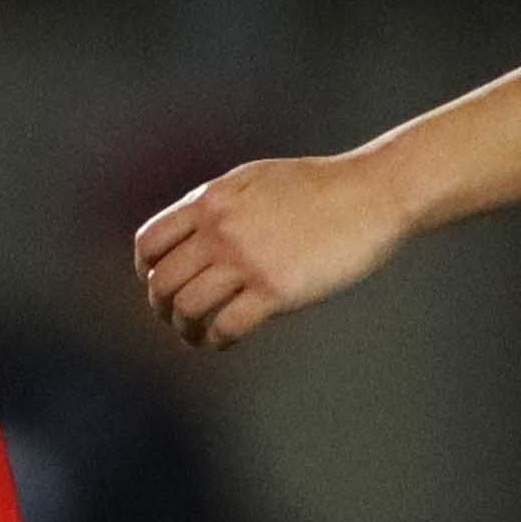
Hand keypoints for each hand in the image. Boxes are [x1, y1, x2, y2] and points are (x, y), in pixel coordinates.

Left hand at [132, 150, 408, 352]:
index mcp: (212, 201)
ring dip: (186, 330)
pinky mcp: (275, 290)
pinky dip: (216, 341)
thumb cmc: (323, 186)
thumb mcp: (256, 179)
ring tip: (199, 336)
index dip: (147, 271)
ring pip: (187, 308)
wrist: (374, 192)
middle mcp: (220, 230)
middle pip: (162, 282)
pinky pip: (226, 326)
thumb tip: (193, 232)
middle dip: (162, 307)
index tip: (160, 284)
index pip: (149, 243)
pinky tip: (225, 342)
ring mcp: (247, 260)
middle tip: (176, 318)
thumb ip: (220, 204)